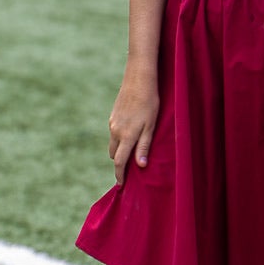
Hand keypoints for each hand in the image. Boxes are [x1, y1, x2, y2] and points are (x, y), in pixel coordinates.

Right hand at [108, 69, 158, 185]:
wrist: (138, 79)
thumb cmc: (150, 102)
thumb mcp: (151, 125)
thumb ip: (144, 146)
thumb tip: (140, 166)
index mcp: (126, 136)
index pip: (119, 161)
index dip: (120, 175)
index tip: (121, 185)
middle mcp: (115, 131)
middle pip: (113, 154)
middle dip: (119, 164)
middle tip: (128, 171)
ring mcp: (112, 123)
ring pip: (112, 144)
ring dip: (119, 151)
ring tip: (130, 154)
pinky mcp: (112, 116)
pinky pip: (113, 133)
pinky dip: (119, 139)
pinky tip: (130, 135)